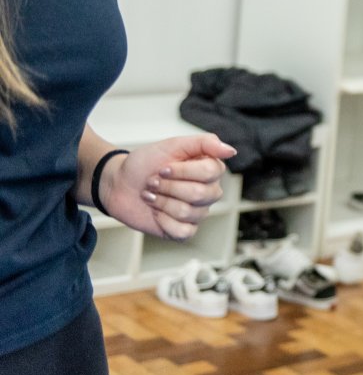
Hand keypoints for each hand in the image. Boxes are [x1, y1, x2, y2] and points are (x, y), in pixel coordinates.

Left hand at [105, 135, 231, 240]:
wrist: (119, 183)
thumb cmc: (146, 163)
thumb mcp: (173, 145)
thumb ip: (205, 143)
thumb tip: (231, 151)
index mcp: (210, 170)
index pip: (210, 173)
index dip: (183, 172)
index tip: (163, 168)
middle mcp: (209, 192)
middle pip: (199, 194)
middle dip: (169, 187)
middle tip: (153, 182)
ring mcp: (197, 212)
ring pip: (188, 212)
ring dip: (161, 202)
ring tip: (151, 195)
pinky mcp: (183, 230)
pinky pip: (183, 231)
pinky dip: (163, 221)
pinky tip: (156, 213)